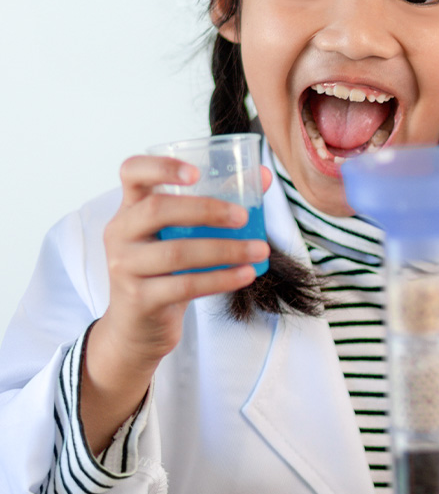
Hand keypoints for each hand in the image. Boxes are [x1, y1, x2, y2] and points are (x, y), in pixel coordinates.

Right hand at [81, 155, 270, 452]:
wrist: (136, 327)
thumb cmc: (164, 271)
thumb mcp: (179, 236)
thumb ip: (214, 205)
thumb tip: (262, 177)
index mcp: (130, 208)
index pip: (132, 172)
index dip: (161, 166)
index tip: (196, 173)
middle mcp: (121, 233)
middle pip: (157, 210)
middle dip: (205, 210)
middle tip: (243, 217)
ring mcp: (125, 267)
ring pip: (177, 253)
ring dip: (225, 250)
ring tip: (259, 250)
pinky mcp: (139, 298)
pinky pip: (185, 285)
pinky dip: (220, 279)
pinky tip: (246, 274)